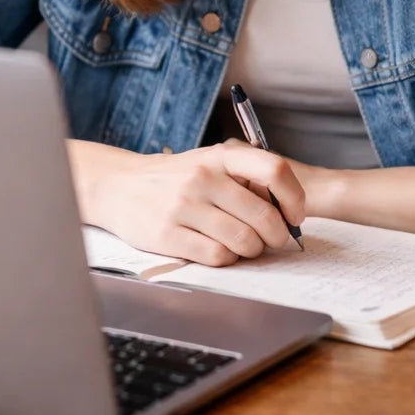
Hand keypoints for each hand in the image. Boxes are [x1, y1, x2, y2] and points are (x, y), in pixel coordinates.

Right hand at [69, 139, 306, 266]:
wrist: (119, 186)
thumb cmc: (175, 178)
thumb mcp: (209, 162)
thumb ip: (245, 178)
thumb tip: (288, 212)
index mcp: (220, 156)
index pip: (275, 170)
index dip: (294, 198)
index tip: (295, 216)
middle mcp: (203, 177)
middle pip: (264, 216)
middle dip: (276, 236)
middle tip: (272, 240)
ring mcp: (184, 206)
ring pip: (244, 241)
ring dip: (252, 250)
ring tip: (243, 246)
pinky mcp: (168, 234)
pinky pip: (218, 256)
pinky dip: (227, 259)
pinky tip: (219, 250)